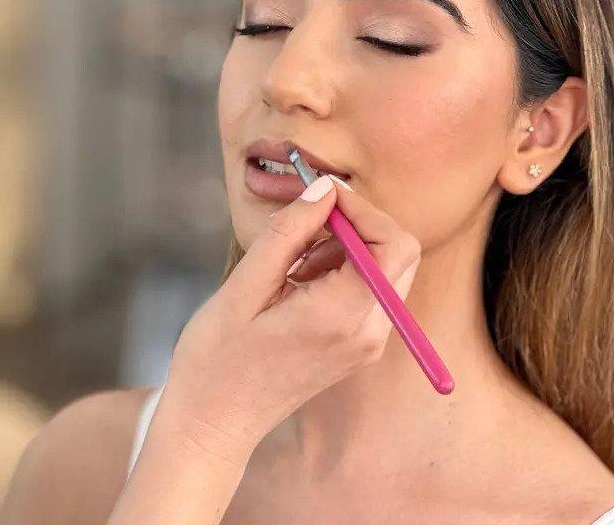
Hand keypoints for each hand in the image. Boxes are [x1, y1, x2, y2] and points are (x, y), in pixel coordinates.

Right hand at [157, 176, 421, 463]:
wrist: (214, 422)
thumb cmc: (218, 358)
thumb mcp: (244, 287)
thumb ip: (289, 233)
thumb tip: (324, 190)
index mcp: (342, 315)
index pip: (393, 244)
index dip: (363, 209)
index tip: (320, 196)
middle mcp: (368, 332)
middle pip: (399, 254)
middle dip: (357, 225)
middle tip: (306, 221)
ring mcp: (367, 345)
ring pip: (385, 270)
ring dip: (348, 247)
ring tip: (292, 257)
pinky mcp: (358, 349)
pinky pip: (369, 293)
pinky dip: (342, 271)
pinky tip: (298, 278)